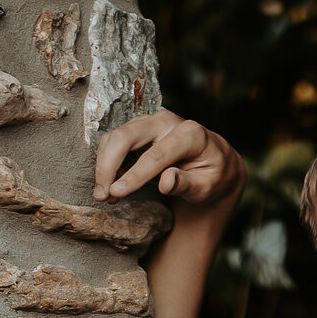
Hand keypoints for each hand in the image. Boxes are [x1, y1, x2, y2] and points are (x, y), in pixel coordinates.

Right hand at [93, 109, 244, 209]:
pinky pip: (115, 141)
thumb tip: (166, 182)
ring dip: (104, 166)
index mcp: (190, 134)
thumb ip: (187, 184)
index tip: (117, 192)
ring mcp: (151, 122)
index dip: (134, 175)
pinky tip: (112, 185)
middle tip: (101, 195)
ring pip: (116, 137)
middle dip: (108, 165)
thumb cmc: (213, 176)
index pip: (156, 154)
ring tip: (106, 196)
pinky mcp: (139, 129)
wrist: (215, 163)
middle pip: (126, 136)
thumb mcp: (208, 186)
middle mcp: (167, 121)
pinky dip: (108, 162)